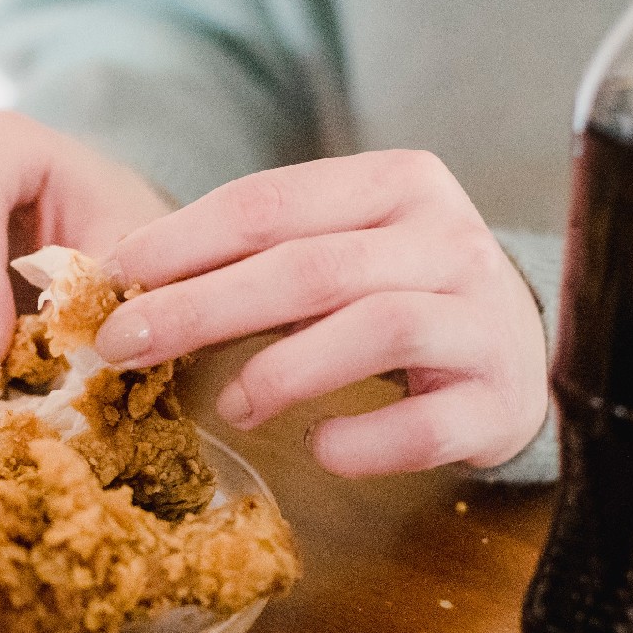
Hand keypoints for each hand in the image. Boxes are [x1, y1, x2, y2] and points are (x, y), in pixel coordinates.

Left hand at [96, 150, 548, 476]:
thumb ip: (254, 260)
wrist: (518, 359)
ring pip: (377, 329)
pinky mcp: (499, 399)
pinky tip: (321, 447)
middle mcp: (448, 239)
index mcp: (397, 184)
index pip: (273, 202)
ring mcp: (483, 319)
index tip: (113, 277)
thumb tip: (124, 289)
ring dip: (285, 371)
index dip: (184, 240)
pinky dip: (364, 440)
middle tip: (125, 346)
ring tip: (233, 406)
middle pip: (311, 267)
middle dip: (204, 307)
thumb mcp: (337, 256)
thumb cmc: (400, 300)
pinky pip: (426, 425)